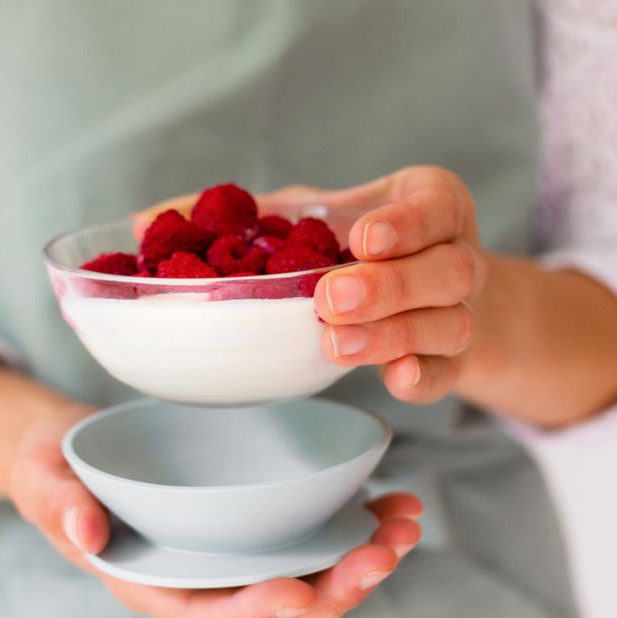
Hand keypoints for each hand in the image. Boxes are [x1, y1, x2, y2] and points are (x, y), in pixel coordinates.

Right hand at [9, 410, 420, 617]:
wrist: (75, 454)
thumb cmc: (57, 474)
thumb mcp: (45, 484)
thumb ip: (60, 507)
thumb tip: (87, 532)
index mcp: (155, 583)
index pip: (208, 614)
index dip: (255, 611)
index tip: (299, 590)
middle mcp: (203, 577)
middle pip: (278, 608)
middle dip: (335, 590)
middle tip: (380, 554)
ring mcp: (232, 553)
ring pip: (307, 577)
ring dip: (361, 560)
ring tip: (404, 523)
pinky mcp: (251, 522)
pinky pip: (308, 537)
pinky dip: (353, 526)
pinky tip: (387, 501)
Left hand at [265, 168, 484, 403]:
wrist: (418, 296)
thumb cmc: (357, 247)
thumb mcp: (324, 213)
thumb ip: (275, 211)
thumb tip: (188, 209)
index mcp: (432, 207)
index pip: (436, 208)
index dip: (405, 225)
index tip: (361, 239)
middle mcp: (456, 257)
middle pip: (450, 271)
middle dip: (389, 287)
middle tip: (330, 300)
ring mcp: (459, 313)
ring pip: (450, 324)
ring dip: (393, 335)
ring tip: (336, 343)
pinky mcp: (450, 362)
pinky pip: (447, 374)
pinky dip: (422, 379)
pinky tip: (395, 377)